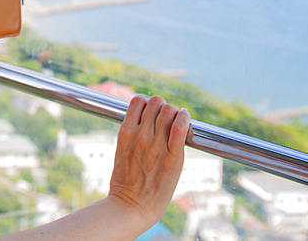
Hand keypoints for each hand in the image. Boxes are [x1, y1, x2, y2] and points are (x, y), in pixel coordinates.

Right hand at [107, 96, 191, 227]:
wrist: (132, 205)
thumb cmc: (126, 181)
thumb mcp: (122, 150)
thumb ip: (132, 133)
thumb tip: (145, 119)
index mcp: (125, 132)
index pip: (138, 101)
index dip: (147, 104)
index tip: (152, 113)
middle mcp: (140, 134)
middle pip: (156, 102)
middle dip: (162, 107)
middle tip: (166, 119)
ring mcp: (156, 144)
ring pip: (169, 110)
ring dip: (174, 113)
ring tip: (176, 122)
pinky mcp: (172, 156)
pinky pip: (180, 127)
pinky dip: (185, 118)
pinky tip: (185, 119)